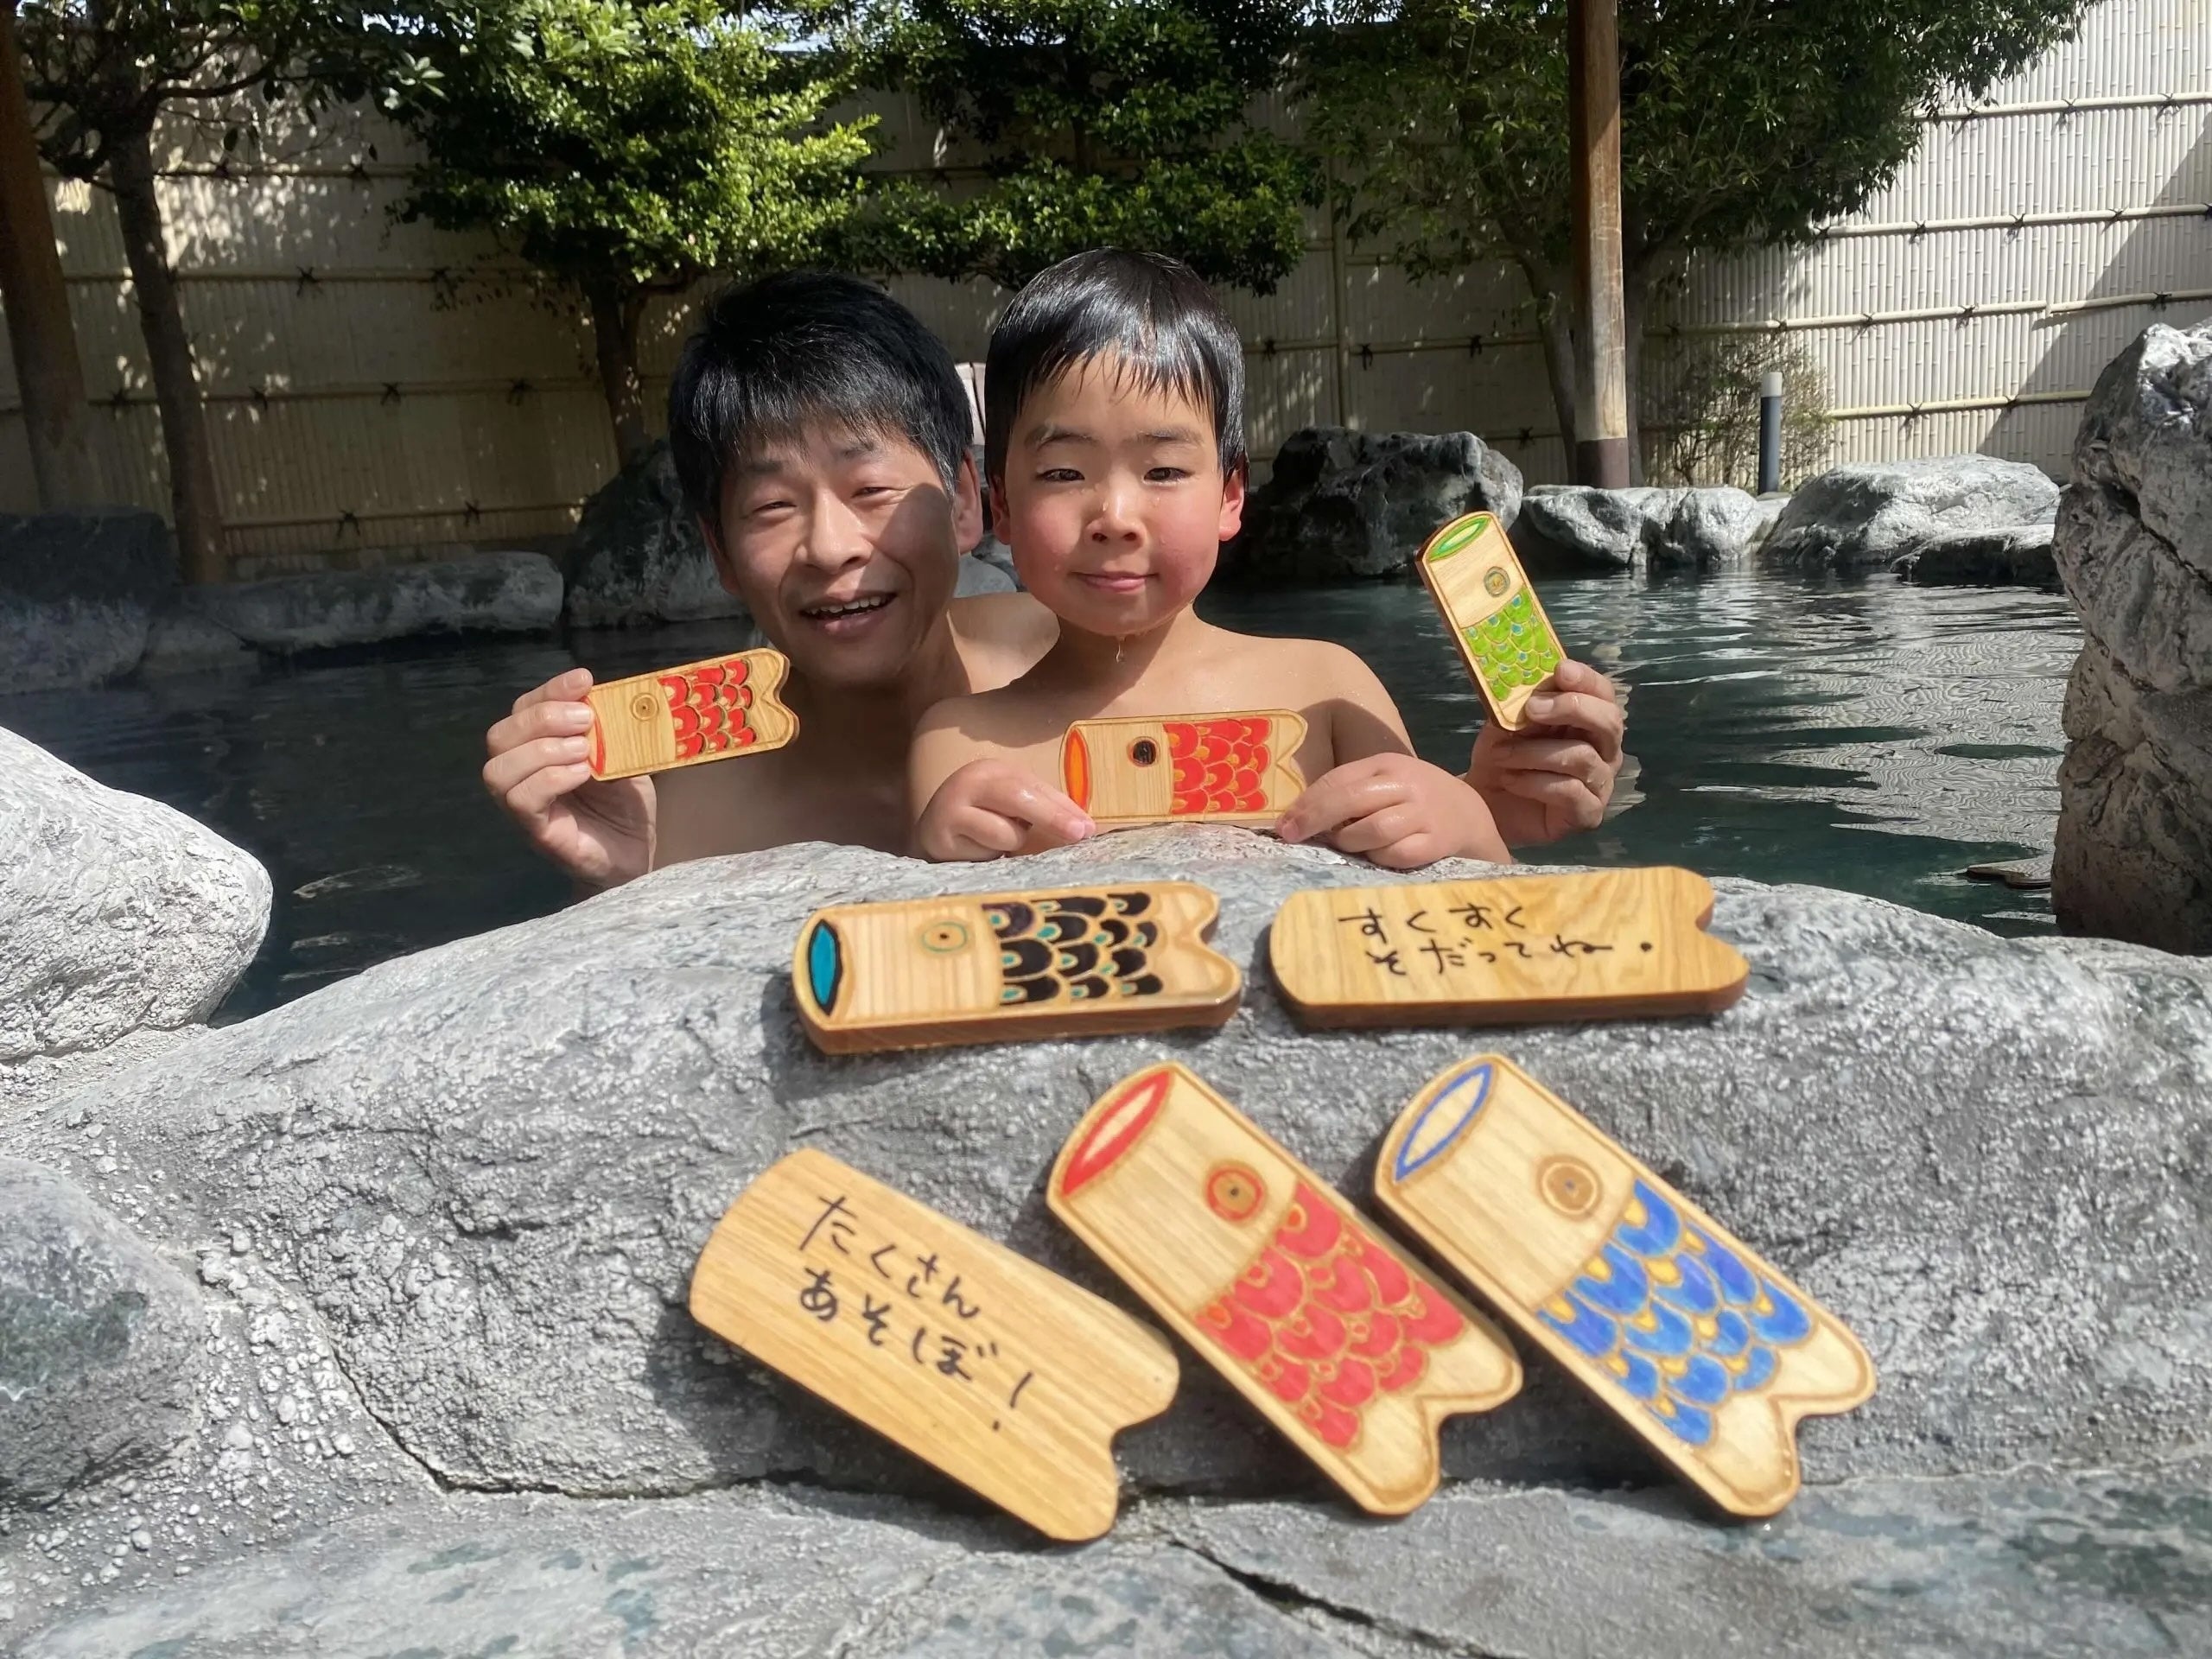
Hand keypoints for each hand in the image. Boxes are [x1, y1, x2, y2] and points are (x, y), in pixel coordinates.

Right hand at [482, 667, 656, 888]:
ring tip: (583, 751)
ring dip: (542, 750)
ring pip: (499, 769)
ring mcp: (523, 805)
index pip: (524, 708)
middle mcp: (521, 773)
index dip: (550, 690)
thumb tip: (613, 699)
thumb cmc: (624, 803)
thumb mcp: (624, 756)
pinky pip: (521, 800)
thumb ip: (612, 731)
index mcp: (538, 746)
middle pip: (499, 735)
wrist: (636, 853)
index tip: (584, 681)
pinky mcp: (536, 831)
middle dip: (542, 718)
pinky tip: (581, 774)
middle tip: (585, 721)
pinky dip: (550, 779)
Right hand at [914, 758, 1093, 860]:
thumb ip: (1045, 810)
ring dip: (1013, 843)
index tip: (1088, 828)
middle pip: (1019, 796)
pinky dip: (991, 855)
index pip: (1035, 787)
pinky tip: (976, 849)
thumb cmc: (983, 822)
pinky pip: (984, 851)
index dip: (1064, 807)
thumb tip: (1084, 827)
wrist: (933, 835)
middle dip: (1053, 817)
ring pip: (1005, 832)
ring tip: (996, 841)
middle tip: (1079, 834)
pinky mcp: (941, 835)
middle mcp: (971, 780)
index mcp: (994, 771)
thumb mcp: (1013, 809)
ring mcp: (951, 805)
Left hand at [1278, 752, 1508, 868]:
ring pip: (1372, 831)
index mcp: (1386, 764)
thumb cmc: (1413, 800)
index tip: (1284, 825)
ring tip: (1348, 845)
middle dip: (1315, 820)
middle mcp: (1405, 784)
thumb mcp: (1384, 783)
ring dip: (1351, 843)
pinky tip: (1377, 855)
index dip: (1307, 803)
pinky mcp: (1435, 842)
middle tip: (1293, 837)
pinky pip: (1395, 855)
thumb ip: (1348, 793)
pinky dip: (1379, 858)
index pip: (1338, 780)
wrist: (1468, 814)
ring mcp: (1423, 813)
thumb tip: (1297, 817)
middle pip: (1350, 801)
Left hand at [1467, 658, 1625, 845]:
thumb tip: (1533, 679)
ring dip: (1534, 752)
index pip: (1603, 693)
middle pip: (1610, 722)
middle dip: (1572, 708)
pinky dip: (1534, 783)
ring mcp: (1600, 784)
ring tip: (1501, 754)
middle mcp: (1604, 751)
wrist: (1486, 803)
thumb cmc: (1503, 757)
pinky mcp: (1588, 813)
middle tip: (1532, 709)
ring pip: (1582, 757)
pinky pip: (1570, 791)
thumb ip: (1524, 701)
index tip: (1561, 670)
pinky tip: (1510, 780)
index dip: (1586, 679)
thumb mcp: (1507, 722)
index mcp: (1589, 721)